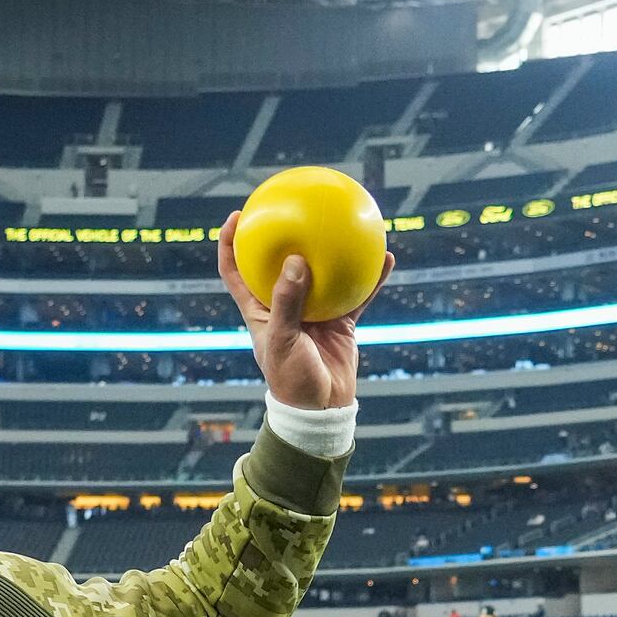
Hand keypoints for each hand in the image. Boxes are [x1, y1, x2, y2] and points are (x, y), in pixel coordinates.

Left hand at [218, 211, 361, 410]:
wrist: (321, 409)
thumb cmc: (291, 379)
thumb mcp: (283, 340)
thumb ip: (288, 301)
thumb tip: (297, 260)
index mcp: (259, 309)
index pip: (236, 270)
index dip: (231, 242)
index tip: (239, 215)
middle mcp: (285, 305)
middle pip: (282, 263)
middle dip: (288, 235)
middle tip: (296, 208)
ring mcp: (314, 312)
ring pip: (324, 273)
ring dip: (334, 251)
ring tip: (347, 224)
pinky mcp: (340, 322)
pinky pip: (357, 294)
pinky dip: (370, 279)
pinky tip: (385, 259)